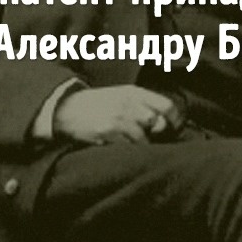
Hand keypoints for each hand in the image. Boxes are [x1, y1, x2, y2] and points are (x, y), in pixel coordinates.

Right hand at [52, 84, 182, 144]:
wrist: (67, 108)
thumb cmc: (98, 104)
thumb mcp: (121, 95)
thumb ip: (142, 104)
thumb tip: (164, 122)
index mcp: (134, 92)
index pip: (166, 105)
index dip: (174, 119)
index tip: (173, 128)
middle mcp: (128, 103)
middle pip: (156, 122)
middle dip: (155, 133)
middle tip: (146, 135)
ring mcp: (118, 117)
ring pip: (143, 138)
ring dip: (139, 144)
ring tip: (127, 141)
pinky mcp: (107, 132)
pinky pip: (126, 147)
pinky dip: (124, 149)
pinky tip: (116, 144)